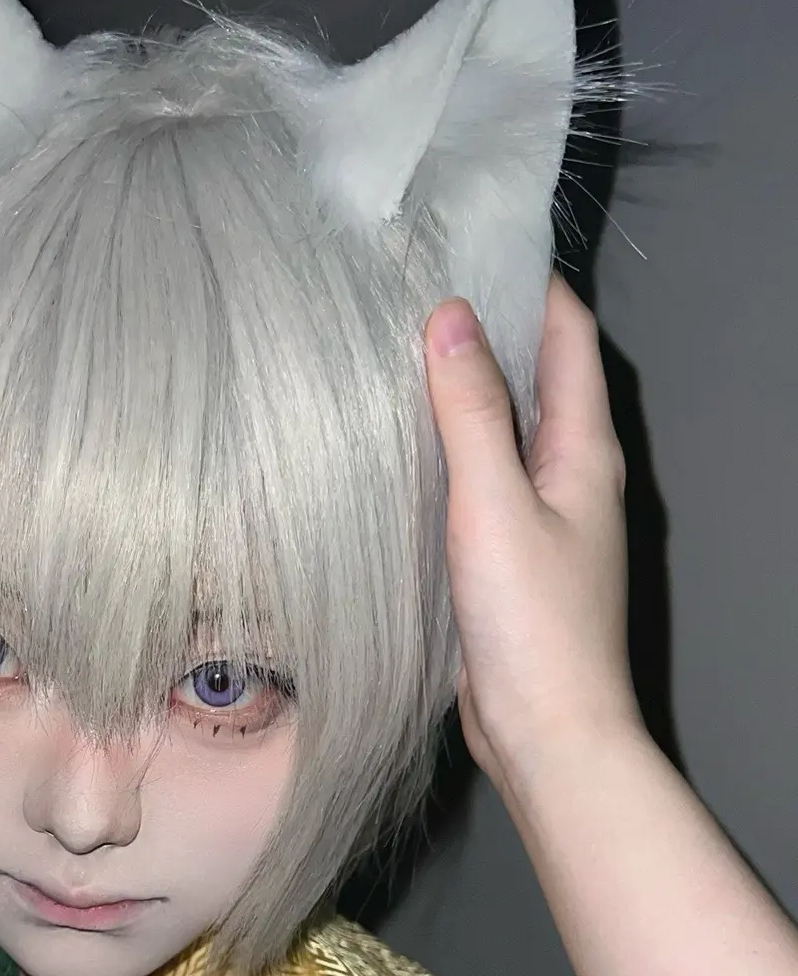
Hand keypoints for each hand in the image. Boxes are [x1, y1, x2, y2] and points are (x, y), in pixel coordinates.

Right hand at [423, 276, 643, 805]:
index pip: (565, 335)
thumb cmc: (534, 627)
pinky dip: (443, 451)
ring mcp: (539, 517)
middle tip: (412, 286)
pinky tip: (394, 447)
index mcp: (584, 450)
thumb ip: (471, 414)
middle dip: (483, 327)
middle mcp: (569, 474)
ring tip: (390, 350)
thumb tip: (450, 318)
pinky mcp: (505, 557)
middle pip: (533, 376)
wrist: (544, 735)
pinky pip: (476, 481)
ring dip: (458, 392)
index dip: (524, 282)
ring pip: (500, 430)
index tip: (466, 241)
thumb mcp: (493, 507)